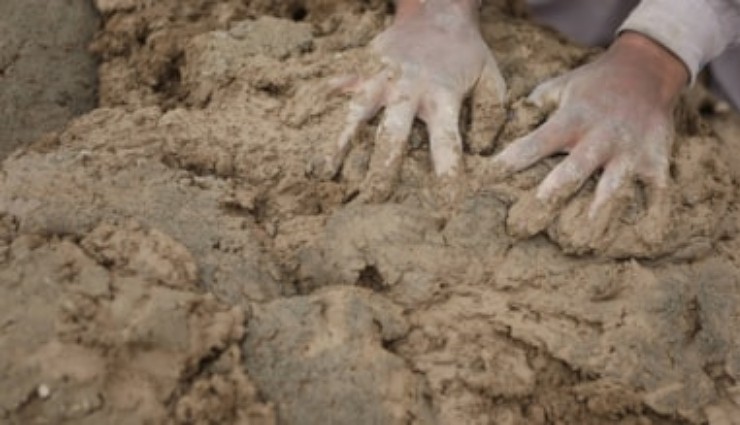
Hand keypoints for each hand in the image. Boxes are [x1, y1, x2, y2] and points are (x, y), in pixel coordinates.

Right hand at [312, 0, 505, 202]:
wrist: (439, 10)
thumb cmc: (466, 53)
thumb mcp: (490, 79)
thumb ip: (490, 115)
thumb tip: (483, 152)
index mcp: (444, 97)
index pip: (446, 143)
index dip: (446, 174)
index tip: (444, 205)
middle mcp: (410, 90)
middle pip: (393, 135)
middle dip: (383, 169)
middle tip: (374, 200)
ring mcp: (384, 78)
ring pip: (360, 113)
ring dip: (345, 142)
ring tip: (330, 171)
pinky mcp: (366, 68)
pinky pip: (345, 86)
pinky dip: (331, 103)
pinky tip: (314, 123)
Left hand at [491, 33, 687, 246]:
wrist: (648, 70)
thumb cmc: (592, 86)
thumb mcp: (559, 87)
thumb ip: (530, 108)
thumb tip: (496, 130)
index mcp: (573, 119)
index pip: (538, 142)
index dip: (514, 160)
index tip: (491, 178)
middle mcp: (601, 138)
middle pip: (574, 172)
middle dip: (551, 195)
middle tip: (527, 222)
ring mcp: (630, 153)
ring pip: (612, 189)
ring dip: (595, 216)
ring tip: (579, 243)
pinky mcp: (656, 163)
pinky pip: (654, 195)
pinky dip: (648, 218)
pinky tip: (635, 240)